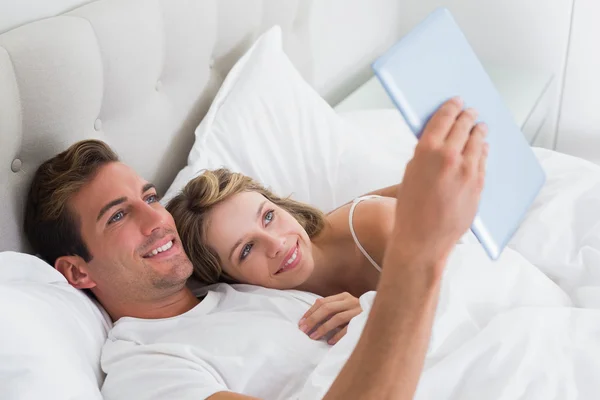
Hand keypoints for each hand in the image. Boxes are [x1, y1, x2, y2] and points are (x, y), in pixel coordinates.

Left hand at [299, 292, 361, 344]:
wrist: (383, 314)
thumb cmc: (358, 313)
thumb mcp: (344, 307)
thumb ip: (331, 308)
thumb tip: (311, 314)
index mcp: (343, 296)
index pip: (322, 302)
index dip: (310, 312)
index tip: (300, 323)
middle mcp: (350, 301)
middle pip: (327, 308)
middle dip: (313, 319)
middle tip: (304, 331)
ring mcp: (358, 310)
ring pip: (337, 318)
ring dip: (323, 328)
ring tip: (313, 337)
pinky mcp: (363, 320)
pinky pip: (348, 328)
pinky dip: (337, 335)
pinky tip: (329, 342)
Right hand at [391, 97, 487, 276]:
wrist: (423, 238)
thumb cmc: (410, 209)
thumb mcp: (411, 173)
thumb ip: (425, 153)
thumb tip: (439, 140)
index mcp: (427, 150)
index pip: (444, 118)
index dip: (451, 106)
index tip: (456, 101)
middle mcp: (450, 157)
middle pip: (464, 126)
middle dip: (467, 116)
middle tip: (470, 111)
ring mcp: (468, 171)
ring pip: (478, 141)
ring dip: (478, 131)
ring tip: (479, 126)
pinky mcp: (479, 184)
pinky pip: (483, 160)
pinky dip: (482, 151)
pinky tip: (481, 148)